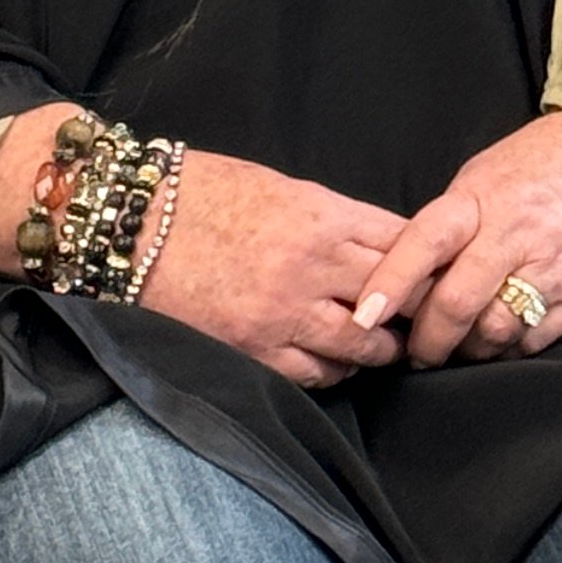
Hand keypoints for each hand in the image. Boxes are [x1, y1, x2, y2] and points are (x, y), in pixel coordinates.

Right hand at [0, 116, 406, 389]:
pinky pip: (318, 375)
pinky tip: (332, 361)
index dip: (427, 260)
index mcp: (320, 214)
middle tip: (420, 316)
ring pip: (364, 346)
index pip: (404, 242)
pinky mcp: (253, 350)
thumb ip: (333, 218)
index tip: (436, 270)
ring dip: (378, 348)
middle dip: (414, 308)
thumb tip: (385, 245)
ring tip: (378, 344)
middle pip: (397, 298)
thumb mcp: (278, 187)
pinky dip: (334, 371)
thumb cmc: (200, 194)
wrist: (126, 223)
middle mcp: (310, 265)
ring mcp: (282, 313)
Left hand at [364, 116, 561, 369]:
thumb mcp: (484, 174)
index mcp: (478, 200)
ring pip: (494, 331)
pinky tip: (501, 343)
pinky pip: (535, 340)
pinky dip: (510, 350)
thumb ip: (450, 220)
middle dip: (428, 340)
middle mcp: (513, 235)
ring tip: (460, 348)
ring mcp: (550, 268)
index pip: (422, 243)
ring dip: (469, 350)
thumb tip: (411, 267)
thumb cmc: (543, 163)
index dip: (390, 283)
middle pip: (456, 303)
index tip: (365, 317)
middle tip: (415, 353)